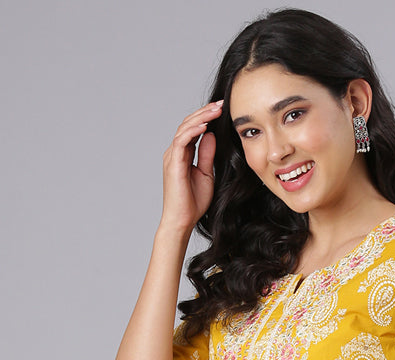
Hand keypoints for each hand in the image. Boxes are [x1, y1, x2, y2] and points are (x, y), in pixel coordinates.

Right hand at [160, 100, 222, 231]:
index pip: (194, 129)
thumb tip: (212, 135)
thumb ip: (207, 154)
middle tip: (221, 104)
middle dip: (205, 112)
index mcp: (183, 154)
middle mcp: (175, 152)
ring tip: (216, 110)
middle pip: (189, 124)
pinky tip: (205, 126)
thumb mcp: (207, 174)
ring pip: (185, 128)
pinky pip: (182, 141)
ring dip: (201, 117)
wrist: (182, 220)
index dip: (207, 117)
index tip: (222, 110)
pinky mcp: (173, 163)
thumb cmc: (193, 202)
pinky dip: (193, 131)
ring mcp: (172, 156)